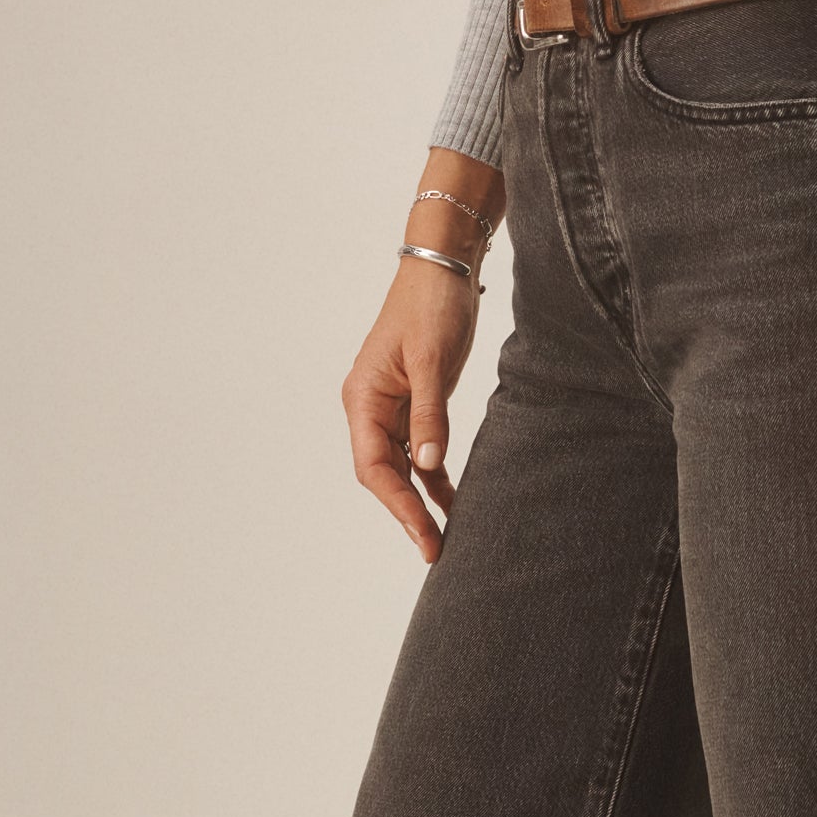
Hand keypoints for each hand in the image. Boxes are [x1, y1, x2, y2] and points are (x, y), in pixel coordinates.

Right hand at [341, 257, 479, 562]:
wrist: (446, 267)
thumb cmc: (431, 305)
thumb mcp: (431, 360)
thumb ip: (429, 413)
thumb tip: (427, 465)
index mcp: (363, 398)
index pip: (374, 467)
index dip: (397, 506)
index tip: (422, 535)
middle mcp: (371, 407)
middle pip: (385, 473)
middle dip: (408, 511)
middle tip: (435, 549)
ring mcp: (393, 405)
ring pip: (402, 464)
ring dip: (421, 498)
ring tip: (445, 535)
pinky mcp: (416, 399)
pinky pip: (420, 447)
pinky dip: (434, 473)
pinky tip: (452, 498)